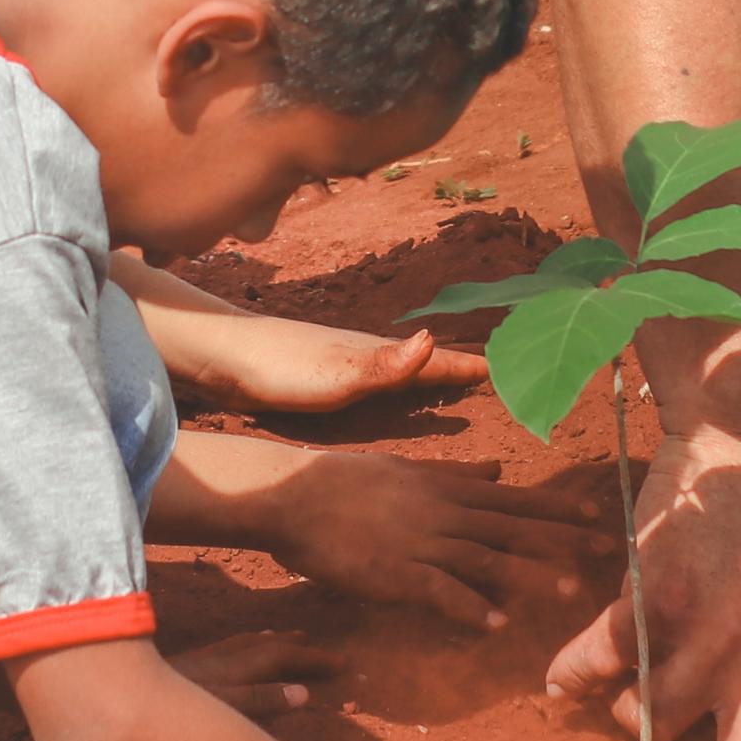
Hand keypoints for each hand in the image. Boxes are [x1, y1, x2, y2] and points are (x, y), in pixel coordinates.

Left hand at [157, 310, 491, 414]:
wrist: (226, 357)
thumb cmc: (281, 368)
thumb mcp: (339, 375)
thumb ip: (387, 366)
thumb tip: (436, 340)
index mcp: (379, 356)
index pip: (439, 361)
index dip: (473, 368)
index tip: (514, 369)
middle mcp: (370, 357)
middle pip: (428, 362)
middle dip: (462, 369)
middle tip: (500, 375)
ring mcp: (349, 367)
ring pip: (404, 371)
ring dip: (433, 376)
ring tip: (457, 385)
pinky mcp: (327, 381)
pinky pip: (380, 385)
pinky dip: (401, 388)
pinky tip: (391, 399)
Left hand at [166, 629, 342, 719]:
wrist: (109, 702)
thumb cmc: (165, 718)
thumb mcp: (218, 712)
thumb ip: (260, 702)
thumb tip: (303, 694)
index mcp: (232, 672)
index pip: (281, 661)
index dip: (312, 661)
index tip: (343, 663)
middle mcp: (218, 662)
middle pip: (263, 649)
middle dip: (295, 648)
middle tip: (320, 649)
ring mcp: (199, 664)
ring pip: (242, 646)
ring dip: (269, 643)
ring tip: (287, 640)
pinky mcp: (182, 669)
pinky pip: (225, 649)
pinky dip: (243, 646)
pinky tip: (236, 652)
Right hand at [266, 450, 610, 628]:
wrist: (293, 494)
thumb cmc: (345, 482)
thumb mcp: (408, 471)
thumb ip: (455, 475)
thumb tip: (499, 470)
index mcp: (445, 488)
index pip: (511, 497)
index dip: (554, 507)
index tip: (594, 514)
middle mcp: (441, 512)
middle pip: (511, 525)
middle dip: (559, 538)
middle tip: (605, 552)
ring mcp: (418, 542)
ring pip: (484, 557)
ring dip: (527, 575)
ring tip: (566, 590)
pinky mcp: (393, 572)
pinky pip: (438, 592)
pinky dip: (469, 608)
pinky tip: (496, 624)